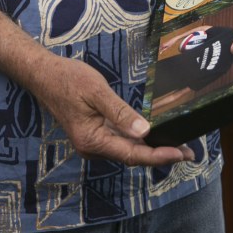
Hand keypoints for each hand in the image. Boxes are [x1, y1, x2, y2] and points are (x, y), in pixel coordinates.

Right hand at [30, 52, 194, 166]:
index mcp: (92, 140)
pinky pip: (120, 142)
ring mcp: (93, 142)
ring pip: (127, 151)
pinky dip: (138, 141)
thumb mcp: (96, 91)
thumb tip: (144, 131)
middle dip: (160, 155)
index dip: (158, 155)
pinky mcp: (94, 134)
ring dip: (151, 149)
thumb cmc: (68, 79)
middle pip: (132, 157)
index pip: (132, 154)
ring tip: (177, 146)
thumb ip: (120, 112)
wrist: (43, 75)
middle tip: (189, 152)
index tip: (181, 153)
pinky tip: (152, 136)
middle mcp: (93, 148)